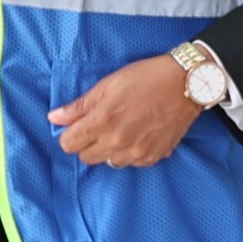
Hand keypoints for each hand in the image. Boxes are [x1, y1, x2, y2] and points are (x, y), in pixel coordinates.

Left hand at [49, 54, 209, 167]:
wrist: (187, 84)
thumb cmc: (147, 78)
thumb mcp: (108, 85)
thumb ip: (80, 105)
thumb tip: (55, 118)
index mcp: (102, 122)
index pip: (68, 144)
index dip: (70, 134)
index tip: (79, 125)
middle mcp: (118, 143)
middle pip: (86, 157)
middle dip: (88, 143)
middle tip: (101, 125)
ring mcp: (137, 153)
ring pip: (108, 162)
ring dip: (109, 149)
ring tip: (122, 128)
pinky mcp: (153, 157)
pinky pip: (131, 163)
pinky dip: (130, 152)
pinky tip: (138, 134)